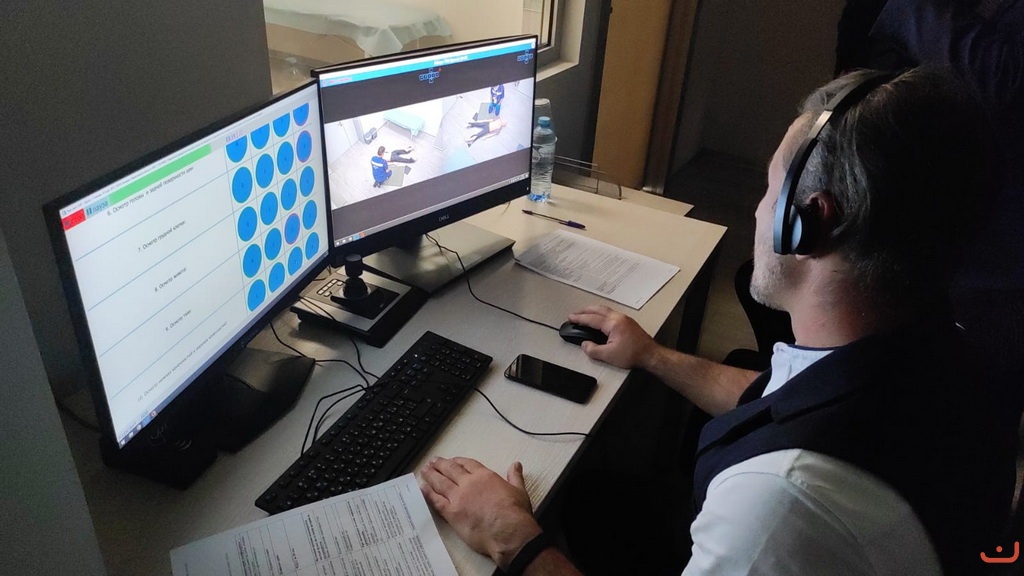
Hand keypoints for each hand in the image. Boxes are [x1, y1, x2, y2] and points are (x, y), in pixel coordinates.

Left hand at [420, 457, 541, 568]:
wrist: (508, 532)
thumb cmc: (515, 513)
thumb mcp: (519, 490)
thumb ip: (515, 476)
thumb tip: (516, 465)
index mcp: (485, 476)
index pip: (467, 464)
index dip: (458, 461)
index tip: (452, 460)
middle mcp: (469, 484)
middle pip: (450, 470)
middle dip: (440, 464)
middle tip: (432, 461)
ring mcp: (458, 498)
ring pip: (440, 482)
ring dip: (431, 475)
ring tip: (424, 470)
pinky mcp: (452, 513)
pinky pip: (436, 501)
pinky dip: (428, 493)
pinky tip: (422, 489)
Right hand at [568, 305, 657, 369]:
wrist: (650, 355)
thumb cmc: (634, 354)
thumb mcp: (608, 356)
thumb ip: (593, 350)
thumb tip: (585, 345)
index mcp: (613, 324)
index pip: (591, 319)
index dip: (579, 318)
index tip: (571, 318)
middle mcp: (619, 318)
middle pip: (598, 309)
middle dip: (585, 310)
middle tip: (576, 314)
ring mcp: (624, 319)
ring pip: (605, 310)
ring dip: (594, 311)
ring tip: (586, 314)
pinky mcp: (628, 322)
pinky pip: (612, 313)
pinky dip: (602, 313)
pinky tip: (601, 318)